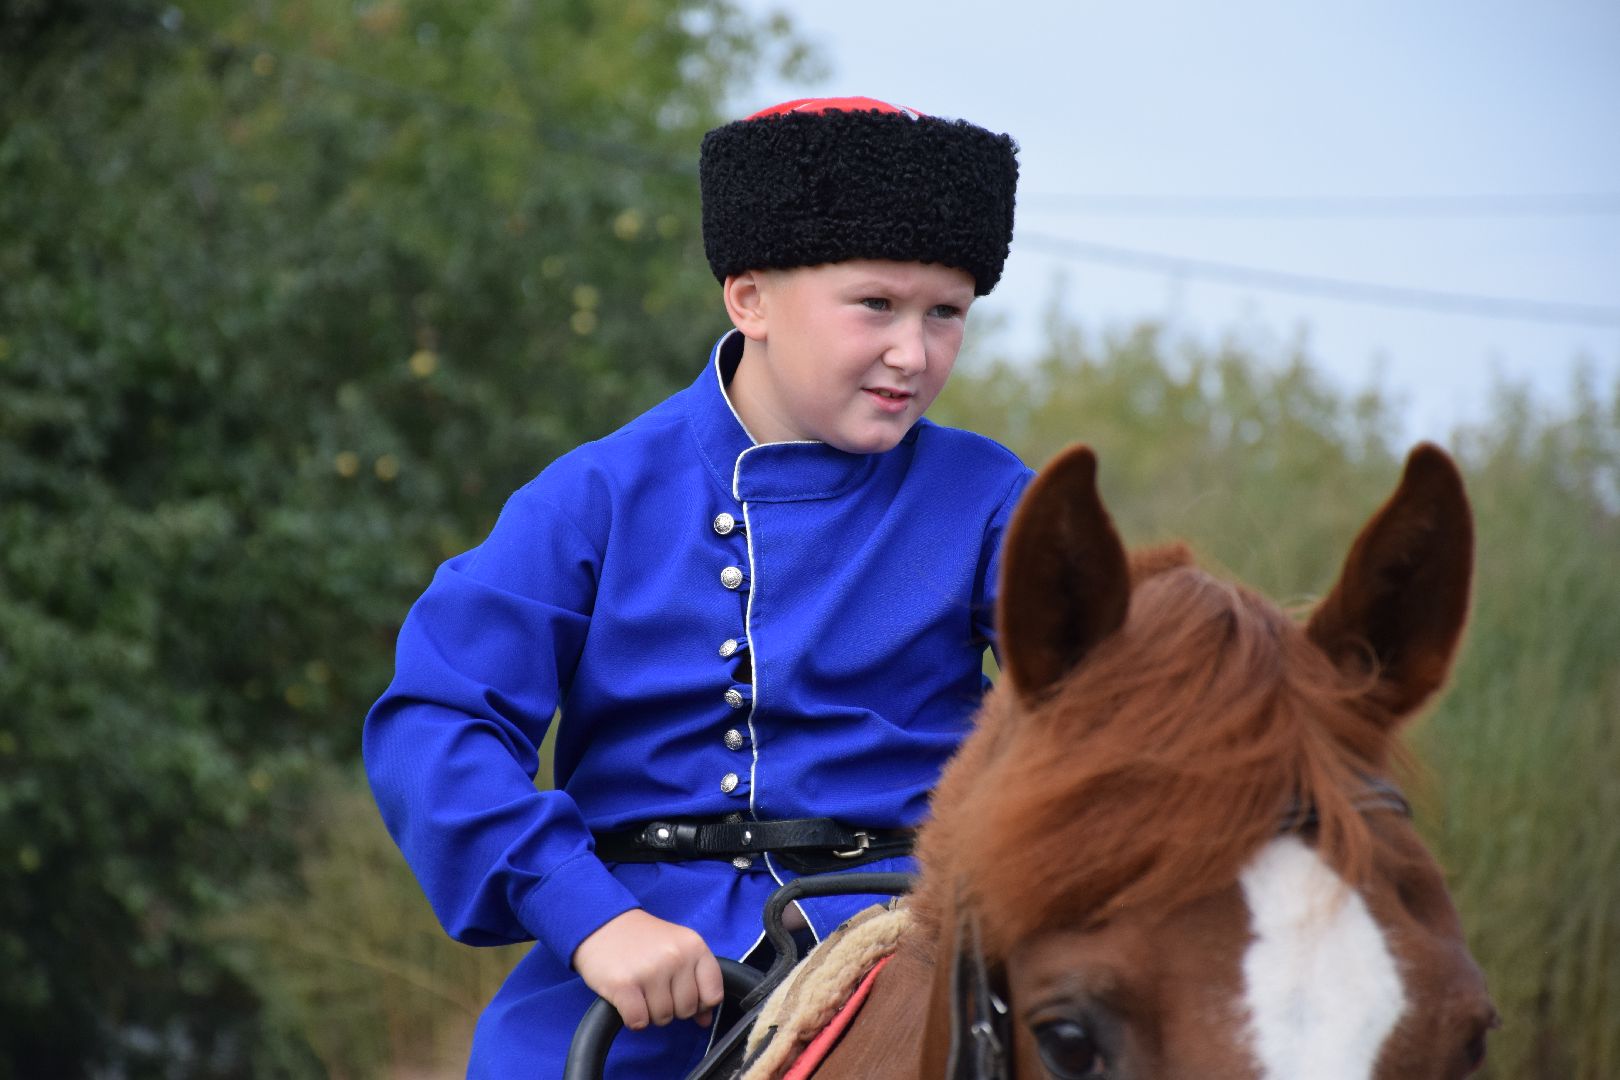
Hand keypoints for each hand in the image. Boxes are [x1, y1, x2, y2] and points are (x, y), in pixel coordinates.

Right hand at [571, 909, 724, 1030]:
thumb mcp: (677, 949)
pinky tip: (628, 1001)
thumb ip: (696, 981)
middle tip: (655, 989)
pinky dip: (633, 1019)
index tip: (684, 995)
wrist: (602, 923)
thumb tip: (705, 1019)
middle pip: (686, 1010)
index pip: (713, 995)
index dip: (700, 1003)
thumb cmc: (642, 939)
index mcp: (694, 946)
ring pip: (662, 1018)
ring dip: (650, 1013)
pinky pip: (639, 1022)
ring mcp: (650, 971)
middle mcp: (675, 957)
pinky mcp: (624, 985)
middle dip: (672, 1008)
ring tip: (640, 990)